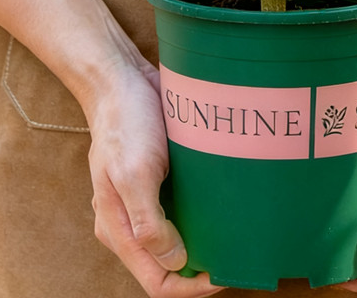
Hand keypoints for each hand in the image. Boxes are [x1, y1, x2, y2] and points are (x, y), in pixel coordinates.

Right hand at [86, 60, 222, 297]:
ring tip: (237, 232)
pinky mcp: (160, 179)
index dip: (190, 287)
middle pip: (169, 264)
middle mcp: (131, 221)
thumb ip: (148, 222)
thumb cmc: (125, 123)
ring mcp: (145, 200)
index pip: (156, 281)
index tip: (223, 272)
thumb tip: (176, 261)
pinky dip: (203, 213)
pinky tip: (225, 203)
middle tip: (237, 252)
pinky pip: (183, 208)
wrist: (122, 79)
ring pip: (178, 237)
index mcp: (118, 229)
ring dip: (205, 240)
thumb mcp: (134, 173)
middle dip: (201, 266)